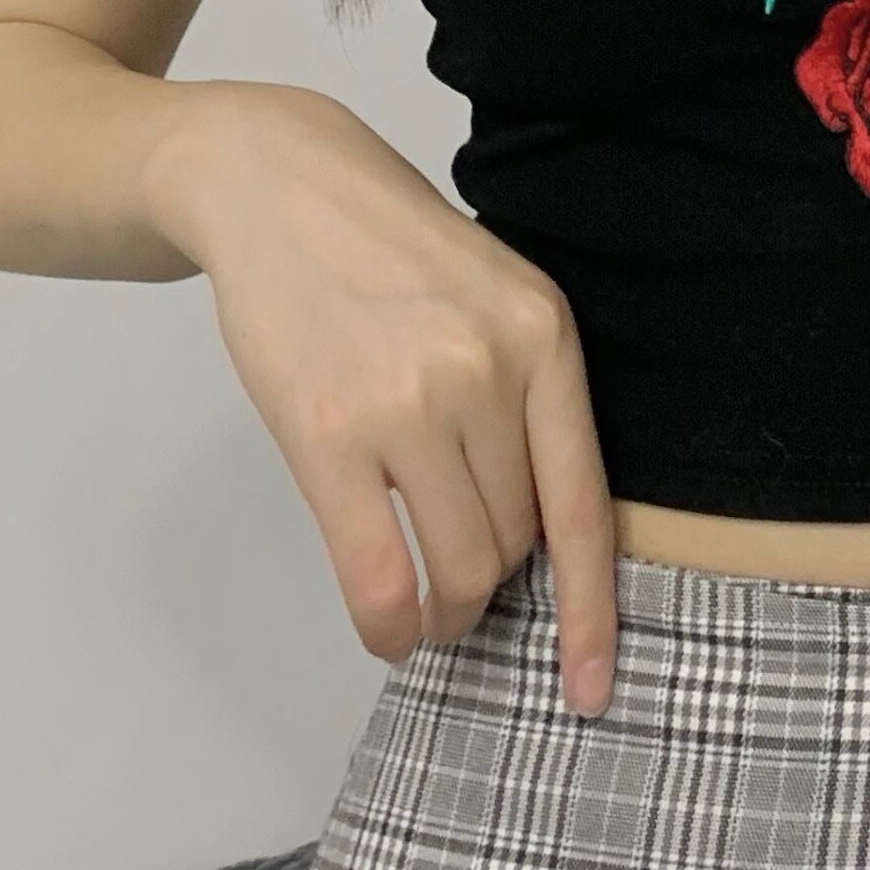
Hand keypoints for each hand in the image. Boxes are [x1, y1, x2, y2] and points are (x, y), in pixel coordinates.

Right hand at [152, 84, 620, 716]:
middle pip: (518, 543)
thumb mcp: (494, 298)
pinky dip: (388, 623)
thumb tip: (542, 543)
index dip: (592, 610)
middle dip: (496, 585)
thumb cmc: (390, 254)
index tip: (593, 684)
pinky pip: (378, 572)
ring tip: (429, 608)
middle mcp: (487, 370)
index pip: (586, 506)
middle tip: (465, 585)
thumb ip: (527, 400)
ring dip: (446, 610)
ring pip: (459, 566)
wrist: (276, 185)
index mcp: (545, 336)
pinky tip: (388, 630)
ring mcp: (407, 402)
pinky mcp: (328, 432)